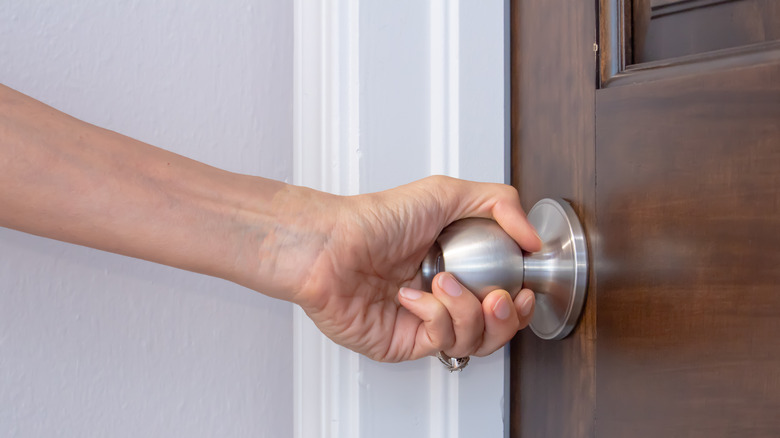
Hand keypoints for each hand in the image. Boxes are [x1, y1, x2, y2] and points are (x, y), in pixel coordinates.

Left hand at [292, 176, 541, 361]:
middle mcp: (444, 297)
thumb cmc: (375, 219)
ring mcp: (425, 323)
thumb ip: (498, 203)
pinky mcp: (405, 343)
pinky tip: (413, 295)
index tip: (526, 288)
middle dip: (507, 316)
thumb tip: (532, 237)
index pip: (505, 296)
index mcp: (459, 267)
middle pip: (497, 327)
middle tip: (499, 297)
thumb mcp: (445, 192)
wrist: (331, 246)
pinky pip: (441, 342)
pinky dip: (435, 316)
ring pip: (475, 341)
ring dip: (468, 311)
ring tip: (444, 282)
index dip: (521, 300)